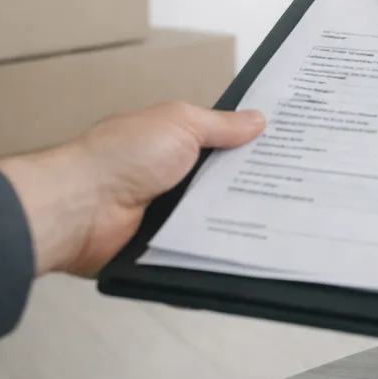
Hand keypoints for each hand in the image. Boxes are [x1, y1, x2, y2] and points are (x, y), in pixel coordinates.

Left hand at [0, 102, 265, 276]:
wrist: (78, 207)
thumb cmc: (120, 156)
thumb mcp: (180, 123)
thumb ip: (221, 125)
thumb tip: (257, 119)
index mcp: (176, 144)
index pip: (225, 147)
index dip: (254, 150)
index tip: (291, 154)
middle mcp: (173, 179)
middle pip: (226, 187)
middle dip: (255, 190)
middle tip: (299, 195)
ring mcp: (167, 216)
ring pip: (216, 223)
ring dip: (237, 226)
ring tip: (284, 230)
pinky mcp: (161, 249)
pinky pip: (197, 255)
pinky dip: (214, 258)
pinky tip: (244, 259)